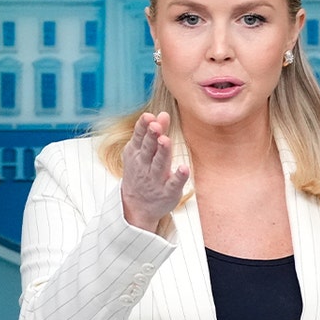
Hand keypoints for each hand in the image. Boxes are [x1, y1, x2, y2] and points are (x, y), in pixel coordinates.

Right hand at [120, 112, 189, 231]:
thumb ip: (151, 133)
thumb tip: (162, 113)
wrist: (136, 206)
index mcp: (136, 154)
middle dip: (152, 137)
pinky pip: (174, 184)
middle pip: (148, 149)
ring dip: (163, 152)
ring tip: (166, 140)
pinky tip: (184, 168)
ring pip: (159, 164)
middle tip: (155, 126)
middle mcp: (145, 166)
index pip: (139, 138)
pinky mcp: (168, 192)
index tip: (149, 117)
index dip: (143, 127)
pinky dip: (179, 177)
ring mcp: (156, 179)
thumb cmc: (141, 173)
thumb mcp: (141, 153)